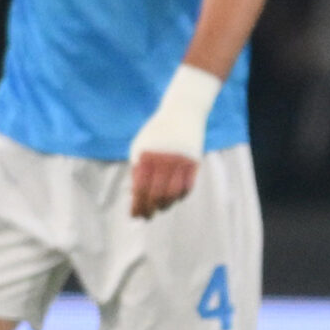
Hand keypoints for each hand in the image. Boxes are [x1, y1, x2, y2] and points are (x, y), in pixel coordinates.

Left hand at [126, 64, 220, 218]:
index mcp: (146, 156)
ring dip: (166, 205)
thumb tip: (135, 195)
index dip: (138, 205)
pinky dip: (180, 196)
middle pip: (157, 194)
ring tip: (160, 208)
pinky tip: (173, 198)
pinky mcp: (194, 162)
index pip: (140, 188)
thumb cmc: (156, 132)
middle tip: (147, 216)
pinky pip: (188, 187)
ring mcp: (181, 161)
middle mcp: (164, 160)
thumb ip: (137, 169)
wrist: (182, 113)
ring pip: (173, 194)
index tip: (135, 215)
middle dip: (151, 209)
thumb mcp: (140, 146)